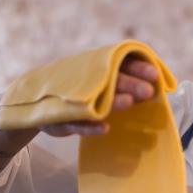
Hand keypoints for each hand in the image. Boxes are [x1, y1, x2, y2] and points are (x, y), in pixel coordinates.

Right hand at [41, 56, 157, 136]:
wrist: (37, 101)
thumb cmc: (81, 93)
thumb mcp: (100, 84)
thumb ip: (125, 86)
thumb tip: (154, 89)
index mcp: (100, 70)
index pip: (121, 64)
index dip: (138, 68)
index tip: (154, 74)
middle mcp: (87, 81)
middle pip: (111, 80)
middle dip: (130, 84)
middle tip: (148, 91)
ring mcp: (73, 100)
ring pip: (95, 99)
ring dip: (112, 101)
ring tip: (128, 102)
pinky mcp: (61, 119)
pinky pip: (76, 123)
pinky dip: (90, 126)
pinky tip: (104, 128)